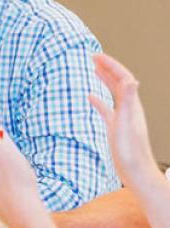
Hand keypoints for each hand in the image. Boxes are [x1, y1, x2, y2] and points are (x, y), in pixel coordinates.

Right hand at [89, 53, 158, 185]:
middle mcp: (129, 108)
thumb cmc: (131, 150)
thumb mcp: (127, 122)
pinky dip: (98, 99)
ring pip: (113, 93)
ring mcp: (122, 117)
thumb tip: (131, 79)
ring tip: (94, 70)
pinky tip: (90, 97)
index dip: (111, 65)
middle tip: (94, 57)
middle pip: (119, 82)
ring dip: (105, 79)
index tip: (96, 56)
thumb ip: (129, 100)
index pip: (123, 77)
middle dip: (108, 68)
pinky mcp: (116, 127)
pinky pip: (106, 108)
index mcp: (132, 105)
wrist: (135, 171)